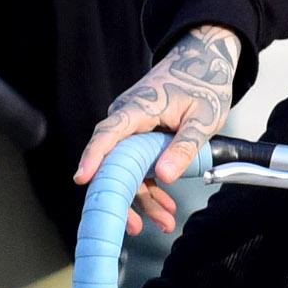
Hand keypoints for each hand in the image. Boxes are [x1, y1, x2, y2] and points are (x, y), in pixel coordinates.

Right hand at [74, 25, 238, 233]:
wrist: (203, 59)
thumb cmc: (204, 81)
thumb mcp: (203, 117)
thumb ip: (184, 147)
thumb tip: (164, 177)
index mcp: (139, 108)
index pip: (108, 134)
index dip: (94, 158)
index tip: (83, 180)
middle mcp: (127, 119)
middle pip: (115, 163)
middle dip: (125, 198)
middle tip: (135, 228)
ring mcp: (132, 129)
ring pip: (128, 170)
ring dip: (145, 199)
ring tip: (165, 223)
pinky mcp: (139, 137)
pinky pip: (138, 166)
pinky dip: (152, 188)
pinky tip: (165, 207)